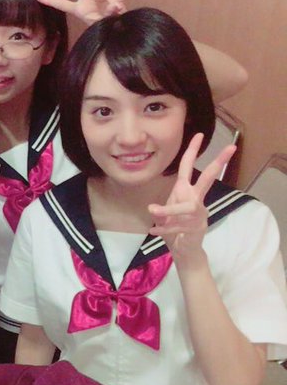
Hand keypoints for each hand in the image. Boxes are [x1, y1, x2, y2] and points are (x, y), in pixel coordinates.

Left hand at [148, 133, 235, 268]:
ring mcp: (200, 213)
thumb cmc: (173, 228)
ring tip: (153, 211)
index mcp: (186, 191)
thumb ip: (161, 208)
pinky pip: (178, 225)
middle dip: (219, 162)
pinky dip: (163, 228)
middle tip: (231, 148)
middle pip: (209, 178)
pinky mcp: (198, 227)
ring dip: (167, 210)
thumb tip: (154, 209)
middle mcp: (196, 199)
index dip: (192, 150)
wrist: (182, 250)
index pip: (189, 167)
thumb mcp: (163, 214)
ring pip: (185, 206)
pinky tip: (154, 231)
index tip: (199, 134)